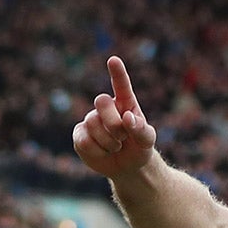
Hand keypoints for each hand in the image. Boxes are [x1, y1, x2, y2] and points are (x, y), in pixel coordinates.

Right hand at [73, 57, 157, 179]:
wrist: (127, 167)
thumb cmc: (139, 148)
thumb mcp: (147, 141)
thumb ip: (142, 129)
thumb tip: (128, 118)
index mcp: (125, 103)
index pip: (121, 85)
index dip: (117, 73)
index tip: (114, 60)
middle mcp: (107, 107)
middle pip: (102, 102)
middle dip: (114, 123)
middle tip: (123, 137)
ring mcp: (91, 119)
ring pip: (93, 124)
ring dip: (109, 142)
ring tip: (116, 147)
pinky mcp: (80, 135)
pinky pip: (85, 141)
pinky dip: (98, 151)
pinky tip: (104, 152)